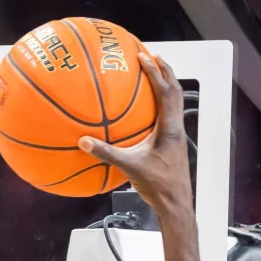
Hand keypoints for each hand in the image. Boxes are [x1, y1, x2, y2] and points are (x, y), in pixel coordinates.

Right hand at [78, 53, 191, 216]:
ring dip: (165, 86)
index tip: (144, 56)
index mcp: (170, 129)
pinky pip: (168, 117)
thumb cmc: (159, 187)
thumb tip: (83, 141)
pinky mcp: (172, 145)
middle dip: (165, 72)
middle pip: (175, 92)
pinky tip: (145, 108)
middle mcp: (176, 129)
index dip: (156, 72)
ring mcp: (176, 137)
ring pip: (174, 104)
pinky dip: (159, 104)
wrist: (176, 205)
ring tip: (152, 74)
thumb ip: (107, 153)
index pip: (166, 93)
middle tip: (152, 56)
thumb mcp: (131, 168)